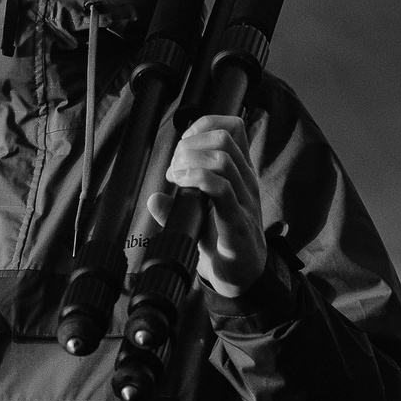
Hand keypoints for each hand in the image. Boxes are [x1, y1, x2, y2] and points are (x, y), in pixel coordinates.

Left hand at [150, 114, 265, 297]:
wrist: (241, 274)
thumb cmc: (222, 239)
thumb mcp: (198, 215)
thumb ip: (178, 203)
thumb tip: (154, 198)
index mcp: (240, 173)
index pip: (233, 127)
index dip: (204, 125)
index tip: (183, 143)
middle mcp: (246, 181)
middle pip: (224, 138)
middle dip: (190, 144)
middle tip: (175, 166)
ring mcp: (245, 200)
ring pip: (222, 159)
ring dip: (189, 161)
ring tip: (175, 177)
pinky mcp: (237, 222)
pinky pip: (220, 189)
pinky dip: (195, 179)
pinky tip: (180, 185)